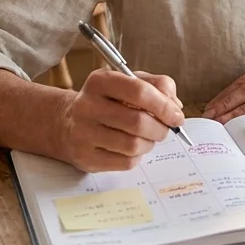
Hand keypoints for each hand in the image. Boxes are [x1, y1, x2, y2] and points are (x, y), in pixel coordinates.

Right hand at [57, 70, 184, 171]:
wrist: (67, 123)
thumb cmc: (107, 100)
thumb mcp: (129, 82)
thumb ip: (158, 86)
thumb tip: (175, 107)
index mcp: (100, 81)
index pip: (140, 91)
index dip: (164, 105)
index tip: (177, 116)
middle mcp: (88, 105)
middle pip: (138, 121)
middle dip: (160, 128)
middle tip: (164, 129)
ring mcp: (84, 133)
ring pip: (133, 145)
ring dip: (150, 143)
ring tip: (147, 138)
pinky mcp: (86, 157)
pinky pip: (125, 162)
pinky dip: (137, 156)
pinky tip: (131, 148)